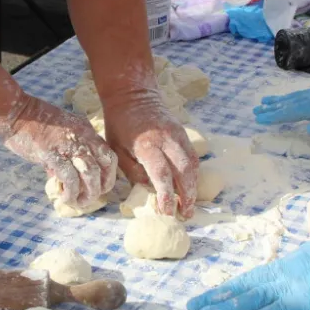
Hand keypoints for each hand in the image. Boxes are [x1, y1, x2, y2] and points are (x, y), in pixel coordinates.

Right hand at [0, 92, 116, 206]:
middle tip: (89, 198)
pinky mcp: (53, 154)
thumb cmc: (33, 122)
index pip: (108, 156)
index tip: (100, 187)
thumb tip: (64, 177)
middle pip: (103, 167)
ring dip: (87, 193)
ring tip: (78, 202)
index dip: (108, 175)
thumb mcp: (60, 133)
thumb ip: (66, 151)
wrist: (15, 113)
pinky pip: (70, 178)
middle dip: (100, 187)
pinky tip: (65, 198)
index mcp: (86, 131)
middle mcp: (82, 137)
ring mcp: (68, 145)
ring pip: (90, 174)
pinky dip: (71, 192)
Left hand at [102, 87, 198, 217]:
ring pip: (192, 164)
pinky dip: (193, 173)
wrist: (131, 95)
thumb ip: (133, 171)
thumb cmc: (119, 124)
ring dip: (193, 186)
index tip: (167, 213)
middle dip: (187, 195)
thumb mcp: (116, 149)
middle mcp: (166, 140)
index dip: (166, 196)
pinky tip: (189, 186)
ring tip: (189, 205)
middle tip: (186, 214)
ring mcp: (177, 135)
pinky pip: (192, 156)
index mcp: (147, 145)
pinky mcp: (183, 133)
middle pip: (184, 171)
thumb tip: (149, 188)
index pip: (161, 175)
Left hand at [186, 236, 309, 309]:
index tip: (210, 295)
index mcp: (286, 270)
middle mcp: (282, 276)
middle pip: (242, 288)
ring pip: (249, 299)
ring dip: (223, 309)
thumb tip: (304, 289)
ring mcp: (290, 287)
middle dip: (216, 298)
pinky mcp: (303, 300)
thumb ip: (309, 282)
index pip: (251, 281)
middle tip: (192, 307)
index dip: (229, 289)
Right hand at [254, 70, 309, 135]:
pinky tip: (290, 99)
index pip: (297, 110)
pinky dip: (294, 98)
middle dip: (274, 108)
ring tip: (265, 103)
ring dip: (281, 101)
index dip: (278, 115)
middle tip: (256, 112)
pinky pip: (306, 95)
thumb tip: (308, 128)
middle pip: (293, 103)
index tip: (261, 119)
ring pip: (298, 98)